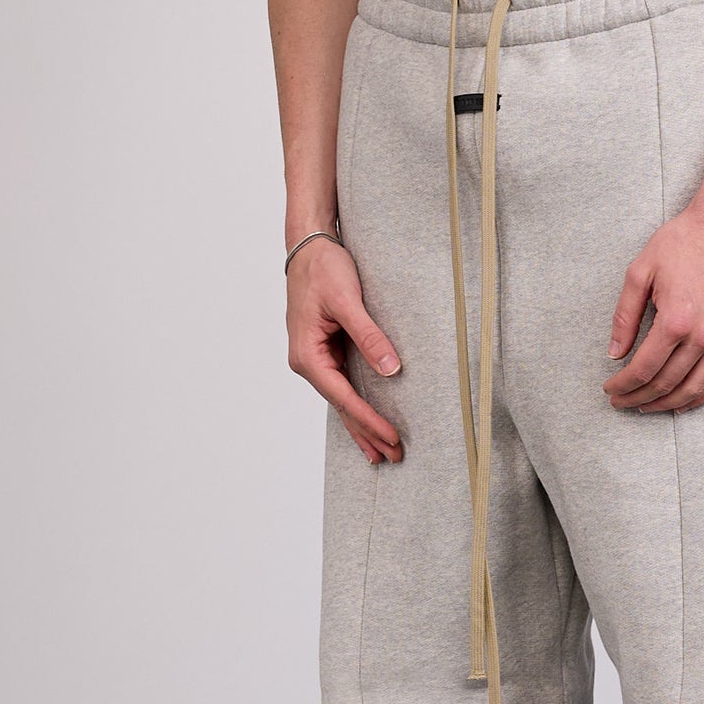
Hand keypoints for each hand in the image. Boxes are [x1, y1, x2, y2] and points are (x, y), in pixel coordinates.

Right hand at [286, 238, 403, 462]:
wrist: (308, 246)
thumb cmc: (323, 269)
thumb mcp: (348, 301)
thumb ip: (369, 336)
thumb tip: (391, 370)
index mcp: (308, 356)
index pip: (344, 398)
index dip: (370, 420)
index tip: (393, 438)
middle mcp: (308, 363)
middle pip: (342, 408)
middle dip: (368, 433)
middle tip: (395, 457)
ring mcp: (316, 359)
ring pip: (343, 401)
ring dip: (363, 426)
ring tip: (382, 453)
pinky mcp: (326, 352)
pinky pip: (344, 387)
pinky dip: (357, 407)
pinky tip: (367, 423)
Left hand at [604, 194, 703, 412]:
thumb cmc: (683, 241)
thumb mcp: (640, 272)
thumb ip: (624, 316)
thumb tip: (615, 353)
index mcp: (675, 320)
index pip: (643, 368)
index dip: (623, 384)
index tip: (610, 389)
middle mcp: (703, 335)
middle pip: (666, 383)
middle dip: (639, 397)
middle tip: (622, 402)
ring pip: (695, 388)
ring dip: (668, 404)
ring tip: (648, 406)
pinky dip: (702, 396)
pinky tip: (684, 402)